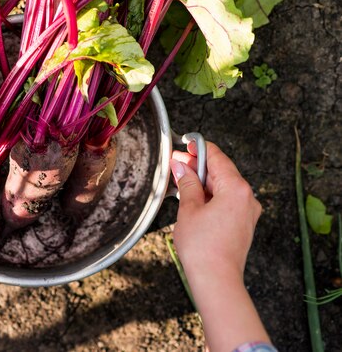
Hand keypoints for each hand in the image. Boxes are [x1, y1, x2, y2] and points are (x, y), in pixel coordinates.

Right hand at [170, 141, 261, 284]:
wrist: (216, 279)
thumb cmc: (203, 248)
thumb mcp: (189, 209)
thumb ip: (187, 183)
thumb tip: (181, 167)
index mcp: (236, 188)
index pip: (217, 157)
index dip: (198, 148)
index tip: (184, 144)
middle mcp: (247, 197)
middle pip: (221, 171)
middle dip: (197, 166)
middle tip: (176, 164)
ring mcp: (247, 211)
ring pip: (224, 186)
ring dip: (203, 181)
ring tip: (181, 182)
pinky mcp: (243, 223)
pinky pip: (227, 200)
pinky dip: (211, 195)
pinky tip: (193, 198)